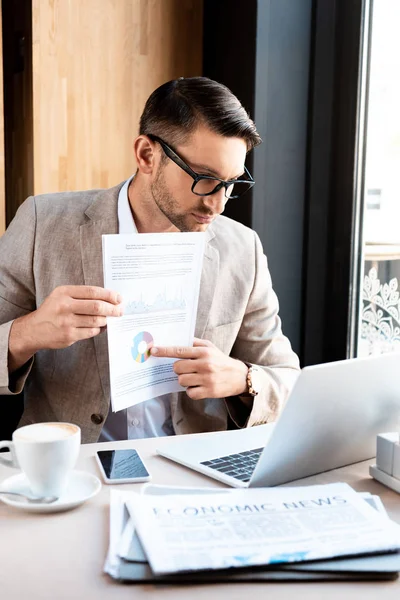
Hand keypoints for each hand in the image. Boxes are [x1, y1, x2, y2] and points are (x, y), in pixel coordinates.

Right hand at [8, 285, 122, 370]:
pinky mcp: (69, 336)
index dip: (109, 295)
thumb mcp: (61, 296)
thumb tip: (109, 299)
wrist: (34, 329)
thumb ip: (82, 295)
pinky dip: (98, 329)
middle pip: (97, 307)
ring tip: (107, 319)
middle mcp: (64, 306)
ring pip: (96, 321)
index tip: (118, 298)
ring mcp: (66, 322)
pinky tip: (98, 327)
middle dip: (113, 309)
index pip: (92, 292)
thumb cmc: (53, 310)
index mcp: (64, 292)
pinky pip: (91, 332)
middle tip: (120, 311)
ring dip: (105, 320)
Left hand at [150, 337, 247, 399]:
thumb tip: (177, 339)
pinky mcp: (209, 391)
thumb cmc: (221, 360)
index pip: (180, 350)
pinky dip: (191, 391)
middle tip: (186, 369)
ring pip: (182, 380)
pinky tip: (199, 386)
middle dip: (178, 369)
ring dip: (184, 380)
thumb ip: (195, 343)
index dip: (164, 351)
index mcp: (204, 352)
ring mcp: (207, 379)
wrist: (240, 377)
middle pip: (177, 367)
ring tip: (194, 378)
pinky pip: (189, 393)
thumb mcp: (210, 347)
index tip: (153, 350)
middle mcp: (205, 364)